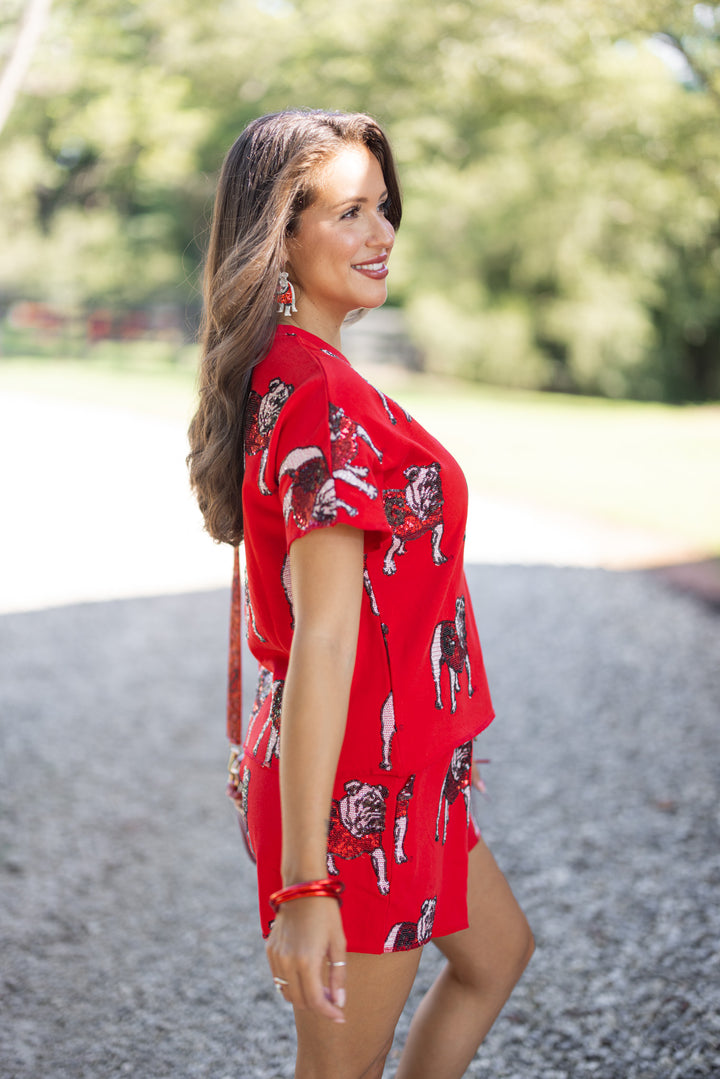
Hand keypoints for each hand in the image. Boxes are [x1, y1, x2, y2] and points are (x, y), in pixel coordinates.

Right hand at [266, 897, 346, 1022]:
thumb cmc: (326, 912)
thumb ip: (338, 975)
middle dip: (318, 1006)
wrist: (302, 886)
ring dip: (304, 997)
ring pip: (287, 993)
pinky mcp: (270, 951)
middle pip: (300, 1001)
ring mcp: (276, 957)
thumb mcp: (338, 943)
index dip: (329, 1013)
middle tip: (333, 1000)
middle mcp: (287, 962)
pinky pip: (279, 978)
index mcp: (306, 961)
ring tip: (321, 989)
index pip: (315, 1001)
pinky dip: (292, 984)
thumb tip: (338, 1002)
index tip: (341, 1016)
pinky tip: (306, 974)